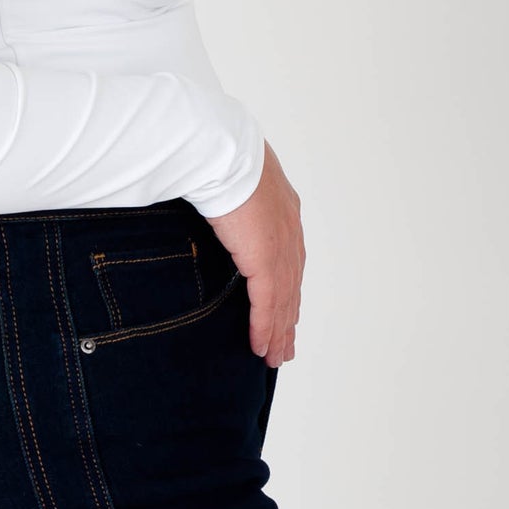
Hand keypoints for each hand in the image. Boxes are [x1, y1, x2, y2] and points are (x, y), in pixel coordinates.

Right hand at [207, 141, 302, 367]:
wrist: (220, 150)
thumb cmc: (216, 153)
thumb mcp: (230, 178)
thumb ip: (232, 198)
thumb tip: (216, 203)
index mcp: (283, 210)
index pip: (289, 259)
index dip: (287, 289)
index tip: (286, 312)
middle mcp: (289, 232)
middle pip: (292, 286)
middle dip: (288, 319)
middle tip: (286, 347)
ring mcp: (280, 247)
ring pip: (284, 301)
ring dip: (279, 333)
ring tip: (275, 357)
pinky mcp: (266, 261)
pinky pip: (268, 304)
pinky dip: (266, 328)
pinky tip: (262, 347)